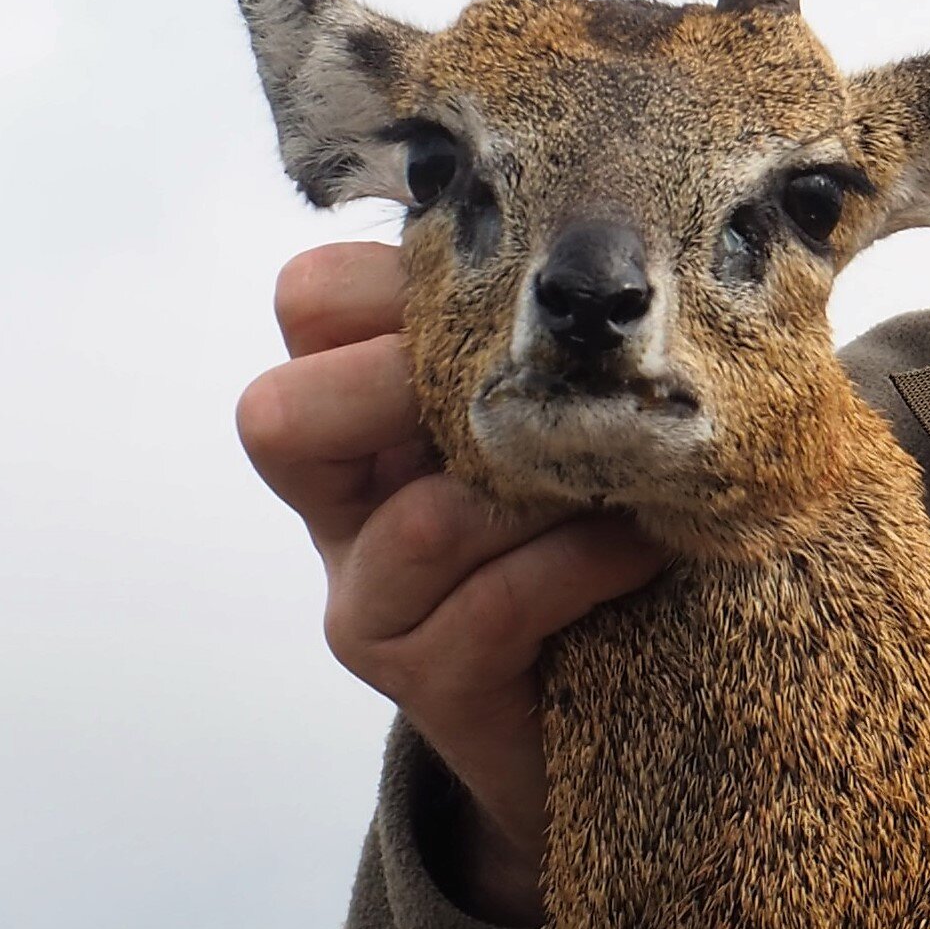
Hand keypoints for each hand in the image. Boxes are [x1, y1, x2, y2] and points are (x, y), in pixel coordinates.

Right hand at [237, 243, 663, 924]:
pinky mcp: (425, 683)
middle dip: (410, 390)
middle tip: (536, 390)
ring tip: (634, 476)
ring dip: (545, 491)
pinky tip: (647, 546)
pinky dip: (582, 565)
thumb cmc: (606, 519)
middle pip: (281, 415)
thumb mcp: (571, 408)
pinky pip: (493, 606)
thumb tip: (632, 233)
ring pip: (420, 521)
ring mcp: (370, 601)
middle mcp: (342, 502)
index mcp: (363, 407)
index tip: (518, 292)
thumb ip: (557, 338)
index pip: (311, 300)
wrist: (631, 695)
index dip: (394, 279)